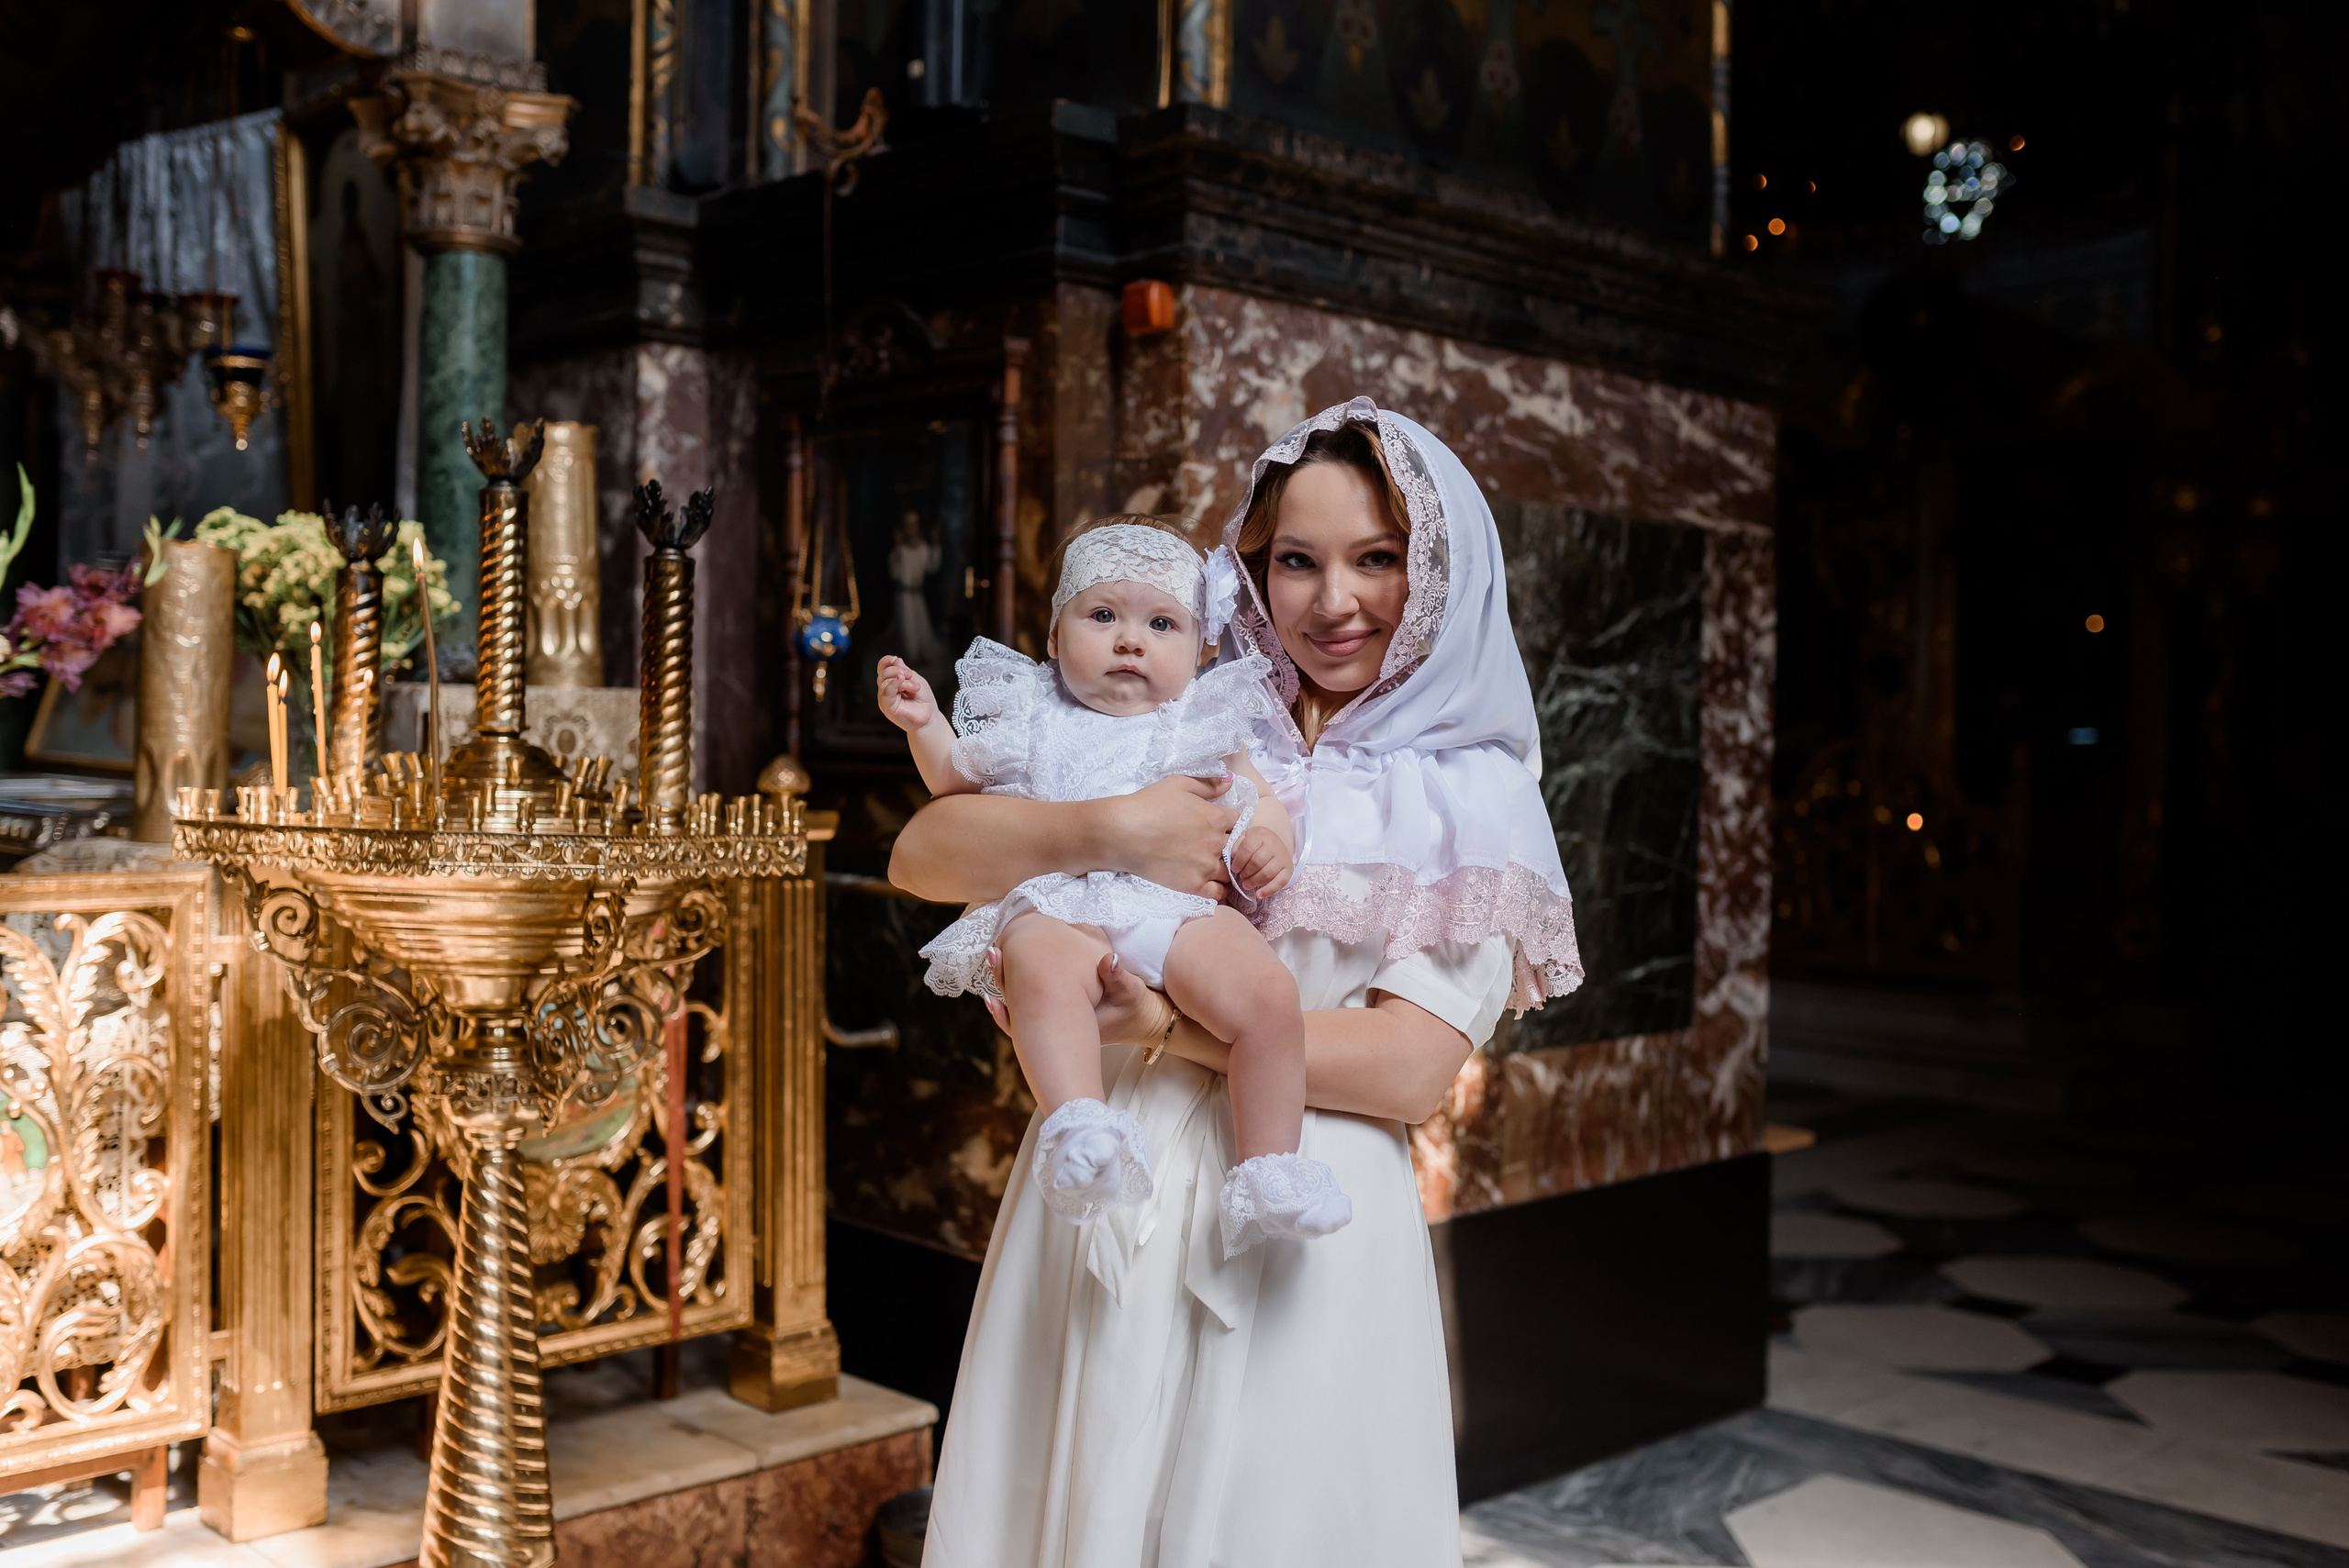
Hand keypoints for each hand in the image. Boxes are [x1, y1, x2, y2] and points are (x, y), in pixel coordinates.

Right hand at [876, 656, 936, 732]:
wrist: (929, 717)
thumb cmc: (923, 699)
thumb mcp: (916, 680)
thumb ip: (905, 671)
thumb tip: (896, 660)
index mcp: (892, 681)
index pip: (882, 668)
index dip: (886, 661)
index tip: (895, 659)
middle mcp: (886, 690)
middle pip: (883, 674)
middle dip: (897, 670)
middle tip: (910, 674)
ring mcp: (885, 698)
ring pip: (884, 682)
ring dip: (901, 679)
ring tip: (915, 686)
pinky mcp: (887, 707)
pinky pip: (886, 692)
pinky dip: (893, 684)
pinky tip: (901, 680)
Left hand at [981, 949, 1173, 1047]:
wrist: (1136, 1021)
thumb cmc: (1132, 1007)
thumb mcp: (1130, 991)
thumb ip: (1119, 977)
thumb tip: (1109, 959)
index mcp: (1073, 1018)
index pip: (1036, 1007)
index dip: (1015, 985)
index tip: (1003, 957)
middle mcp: (1059, 1023)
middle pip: (1022, 1007)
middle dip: (1004, 980)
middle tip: (992, 953)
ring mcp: (1055, 1020)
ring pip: (1021, 1006)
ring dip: (1006, 982)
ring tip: (993, 957)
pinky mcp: (1056, 1012)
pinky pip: (1027, 1006)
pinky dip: (1014, 991)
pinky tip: (1005, 973)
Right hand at [1092, 775, 1239, 898]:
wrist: (1122, 832)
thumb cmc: (1148, 804)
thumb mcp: (1179, 784)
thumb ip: (1208, 785)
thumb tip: (1230, 783)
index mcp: (1216, 817)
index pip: (1236, 821)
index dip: (1225, 822)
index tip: (1213, 825)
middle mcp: (1216, 842)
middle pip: (1235, 847)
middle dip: (1225, 845)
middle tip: (1207, 845)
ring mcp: (1206, 866)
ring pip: (1229, 871)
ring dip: (1223, 867)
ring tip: (1206, 864)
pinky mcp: (1193, 885)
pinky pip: (1218, 893)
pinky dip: (1217, 889)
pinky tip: (1208, 882)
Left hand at [1229, 825, 1292, 898]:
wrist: (1275, 843)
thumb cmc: (1255, 843)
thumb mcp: (1244, 838)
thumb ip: (1236, 847)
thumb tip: (1233, 861)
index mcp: (1260, 834)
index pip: (1248, 848)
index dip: (1239, 861)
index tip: (1234, 869)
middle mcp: (1274, 844)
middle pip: (1257, 862)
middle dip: (1246, 872)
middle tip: (1241, 877)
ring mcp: (1282, 857)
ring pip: (1267, 873)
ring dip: (1254, 881)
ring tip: (1246, 884)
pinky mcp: (1288, 869)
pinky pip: (1280, 882)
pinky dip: (1269, 890)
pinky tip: (1258, 895)